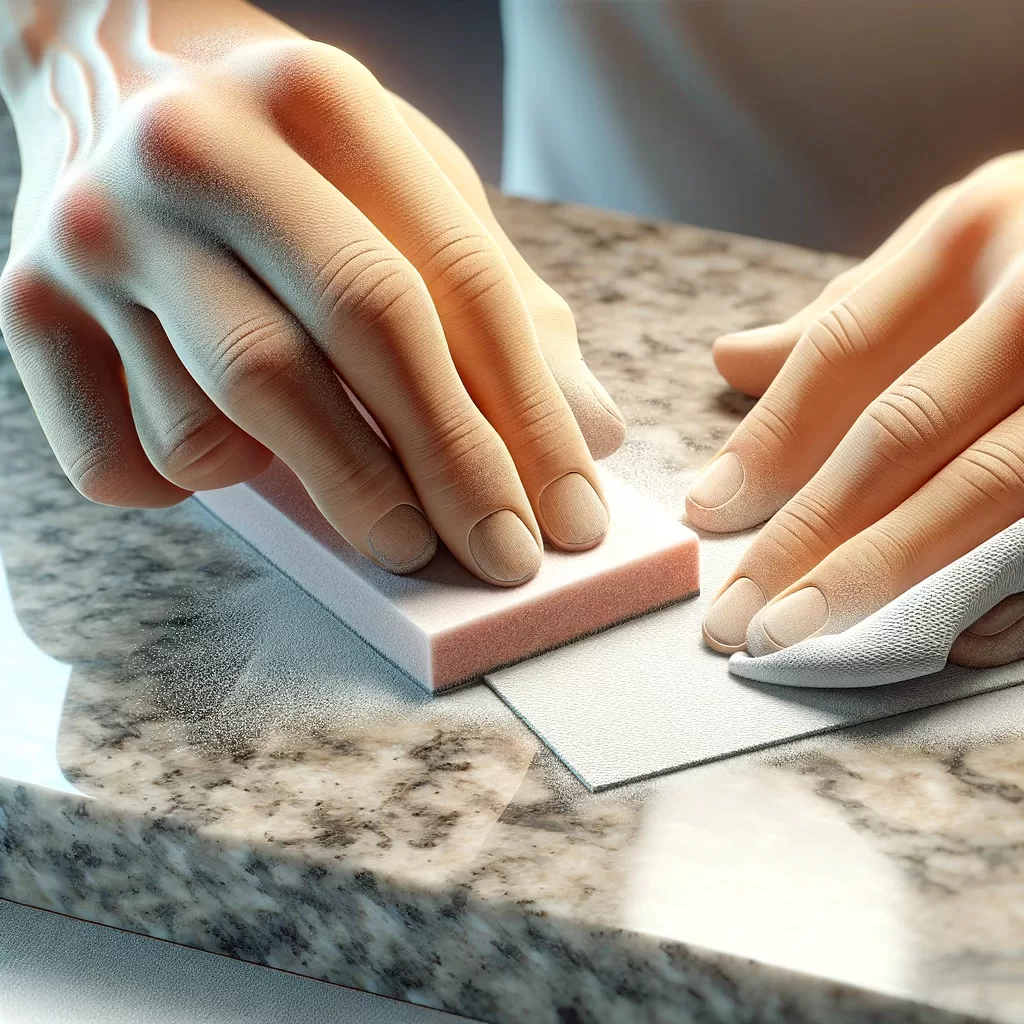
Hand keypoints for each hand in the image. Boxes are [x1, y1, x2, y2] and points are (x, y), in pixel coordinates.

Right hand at [0, 0, 624, 586]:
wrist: (110, 66)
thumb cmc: (292, 153)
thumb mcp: (411, 183)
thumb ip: (501, 303)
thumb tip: (593, 431)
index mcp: (319, 101)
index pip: (454, 285)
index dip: (527, 420)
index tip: (569, 522)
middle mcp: (196, 152)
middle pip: (348, 342)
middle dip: (445, 475)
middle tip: (499, 560)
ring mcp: (98, 232)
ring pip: (227, 420)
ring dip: (327, 496)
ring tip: (391, 524)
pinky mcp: (22, 305)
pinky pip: (125, 460)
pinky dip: (194, 491)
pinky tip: (240, 463)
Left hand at [689, 153, 1023, 666]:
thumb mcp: (957, 239)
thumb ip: (850, 311)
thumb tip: (729, 359)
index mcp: (977, 233)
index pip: (843, 349)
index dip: (769, 437)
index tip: (705, 509)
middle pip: (903, 430)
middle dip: (810, 530)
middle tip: (736, 612)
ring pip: (987, 488)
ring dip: (884, 574)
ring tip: (798, 635)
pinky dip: (1003, 593)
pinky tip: (935, 638)